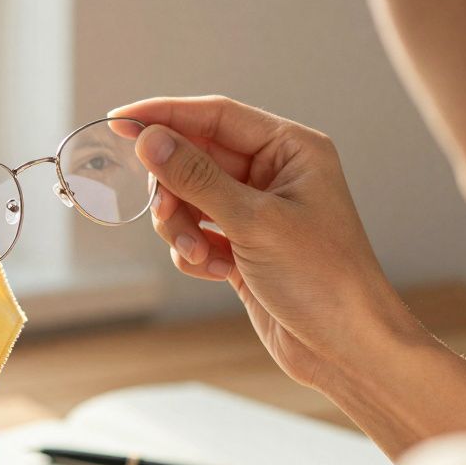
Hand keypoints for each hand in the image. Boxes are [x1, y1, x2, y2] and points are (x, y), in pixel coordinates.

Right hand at [110, 96, 424, 389]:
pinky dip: (192, 251)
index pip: (215, 116)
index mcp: (291, 149)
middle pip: (196, 157)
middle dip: (174, 188)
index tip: (119, 122)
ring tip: (196, 254)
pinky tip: (214, 271)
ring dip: (181, 226)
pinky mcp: (242, 246)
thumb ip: (196, 177)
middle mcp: (273, 173)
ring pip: (189, 198)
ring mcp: (256, 210)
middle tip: (162, 212)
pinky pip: (195, 232)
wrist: (345, 348)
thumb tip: (149, 139)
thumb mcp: (254, 222)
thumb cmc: (322, 278)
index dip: (165, 116)